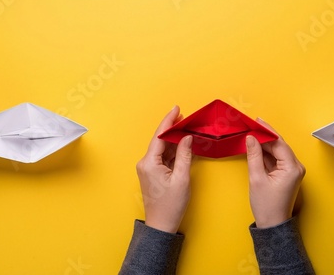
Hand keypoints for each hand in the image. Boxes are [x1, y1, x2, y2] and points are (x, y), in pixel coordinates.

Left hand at [136, 106, 192, 232]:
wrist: (161, 225)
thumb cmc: (170, 205)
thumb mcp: (182, 178)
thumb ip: (184, 155)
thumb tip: (187, 138)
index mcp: (149, 163)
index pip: (160, 136)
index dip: (169, 121)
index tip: (177, 109)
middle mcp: (145, 163)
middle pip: (161, 140)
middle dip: (173, 129)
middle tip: (187, 118)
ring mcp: (148, 168)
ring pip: (163, 148)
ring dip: (175, 140)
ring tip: (188, 129)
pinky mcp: (153, 173)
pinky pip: (164, 157)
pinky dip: (174, 151)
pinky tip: (184, 145)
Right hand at [246, 119, 305, 227]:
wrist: (272, 225)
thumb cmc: (266, 205)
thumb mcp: (257, 178)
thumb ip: (254, 155)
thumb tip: (250, 138)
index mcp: (292, 167)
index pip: (279, 143)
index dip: (266, 131)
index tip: (255, 122)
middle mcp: (296, 167)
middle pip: (279, 146)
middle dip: (265, 136)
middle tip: (250, 126)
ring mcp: (292, 171)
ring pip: (277, 151)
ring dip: (264, 144)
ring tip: (250, 134)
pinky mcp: (287, 174)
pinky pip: (276, 159)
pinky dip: (266, 154)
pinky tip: (255, 148)